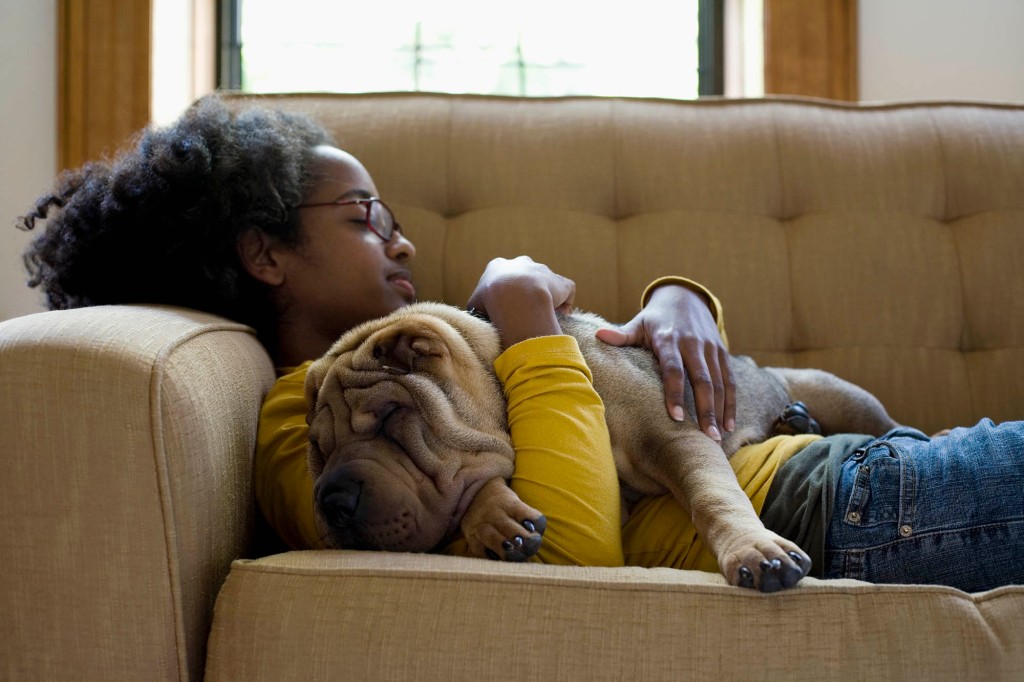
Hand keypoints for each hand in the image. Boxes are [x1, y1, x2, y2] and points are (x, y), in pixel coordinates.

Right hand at [467, 256, 575, 348]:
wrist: (516, 297)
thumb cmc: (491, 301)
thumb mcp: (474, 304)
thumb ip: (478, 306)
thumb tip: (480, 315)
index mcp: (498, 266)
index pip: (500, 275)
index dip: (502, 291)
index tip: (503, 306)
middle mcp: (522, 263)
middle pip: (525, 275)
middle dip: (525, 290)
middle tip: (522, 310)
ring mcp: (543, 270)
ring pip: (545, 283)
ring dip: (545, 298)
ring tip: (541, 316)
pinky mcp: (561, 282)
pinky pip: (566, 291)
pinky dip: (565, 303)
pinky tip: (560, 315)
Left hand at [595, 284, 734, 440]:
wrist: (686, 297)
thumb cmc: (656, 318)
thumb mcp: (639, 323)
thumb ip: (622, 334)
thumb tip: (599, 335)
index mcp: (670, 339)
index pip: (673, 369)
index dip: (675, 393)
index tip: (677, 418)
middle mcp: (694, 344)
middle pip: (702, 380)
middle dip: (705, 409)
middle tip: (706, 438)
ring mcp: (711, 349)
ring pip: (720, 383)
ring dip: (720, 410)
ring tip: (716, 437)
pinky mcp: (722, 353)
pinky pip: (730, 381)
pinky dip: (730, 403)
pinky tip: (728, 425)